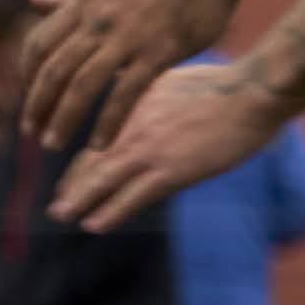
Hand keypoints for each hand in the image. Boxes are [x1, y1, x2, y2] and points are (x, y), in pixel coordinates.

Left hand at [21, 0, 235, 149]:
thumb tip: (34, 1)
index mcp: (82, 4)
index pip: (39, 45)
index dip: (26, 74)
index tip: (26, 97)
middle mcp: (96, 22)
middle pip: (54, 70)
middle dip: (37, 105)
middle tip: (29, 132)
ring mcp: (126, 38)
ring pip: (81, 86)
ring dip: (63, 119)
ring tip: (52, 145)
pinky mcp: (158, 53)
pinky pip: (125, 94)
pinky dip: (108, 122)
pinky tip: (99, 145)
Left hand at [55, 57, 297, 226]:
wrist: (249, 94)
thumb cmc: (219, 85)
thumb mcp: (167, 79)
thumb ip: (143, 89)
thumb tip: (130, 84)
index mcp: (131, 112)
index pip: (96, 144)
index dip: (80, 167)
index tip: (66, 183)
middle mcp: (132, 131)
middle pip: (92, 164)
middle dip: (73, 187)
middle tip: (55, 208)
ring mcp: (150, 152)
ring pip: (103, 181)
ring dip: (79, 201)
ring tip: (61, 216)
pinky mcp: (172, 171)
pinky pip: (134, 196)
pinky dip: (111, 212)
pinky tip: (93, 225)